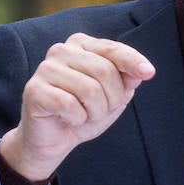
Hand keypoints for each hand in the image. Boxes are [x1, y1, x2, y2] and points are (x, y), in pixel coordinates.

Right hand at [0, 33, 155, 179]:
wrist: (54, 140)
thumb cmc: (85, 112)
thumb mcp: (114, 97)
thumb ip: (127, 80)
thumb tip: (140, 72)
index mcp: (82, 45)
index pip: (113, 49)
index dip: (132, 61)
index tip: (149, 73)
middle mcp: (62, 50)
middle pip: (104, 71)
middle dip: (112, 99)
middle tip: (101, 111)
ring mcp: (46, 68)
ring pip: (89, 90)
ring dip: (95, 112)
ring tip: (84, 115)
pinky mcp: (34, 90)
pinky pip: (70, 106)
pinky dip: (77, 119)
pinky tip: (68, 119)